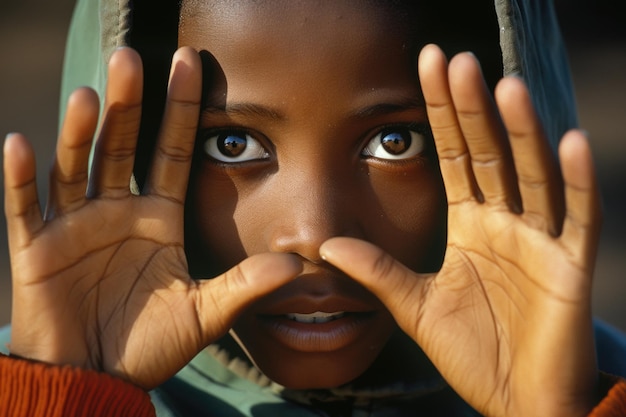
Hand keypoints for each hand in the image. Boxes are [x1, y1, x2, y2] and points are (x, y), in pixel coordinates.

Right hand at [4, 47, 300, 389]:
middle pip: (121, 146)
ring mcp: (76, 226)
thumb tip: (297, 267)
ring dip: (80, 133)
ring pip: (76, 167)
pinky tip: (22, 144)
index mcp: (159, 217)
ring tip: (91, 96)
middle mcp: (118, 211)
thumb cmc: (151, 345)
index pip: (172, 151)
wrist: (99, 379)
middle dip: (127, 104)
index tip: (189, 63)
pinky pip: (26, 209)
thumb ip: (245, 285)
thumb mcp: (205, 313)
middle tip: (131, 58)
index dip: (180, 109)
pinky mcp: (38, 250)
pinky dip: (22, 179)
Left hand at [320, 44, 600, 416]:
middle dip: (471, 109)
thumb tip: (327, 245)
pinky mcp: (571, 266)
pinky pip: (578, 217)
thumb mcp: (414, 306)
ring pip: (532, 174)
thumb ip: (377, 273)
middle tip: (454, 60)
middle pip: (489, 154)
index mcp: (469, 226)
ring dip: (520, 130)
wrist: (514, 400)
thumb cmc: (472, 351)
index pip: (454, 158)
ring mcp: (540, 240)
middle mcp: (504, 223)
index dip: (441, 115)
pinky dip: (577, 182)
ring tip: (503, 85)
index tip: (426, 68)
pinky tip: (570, 141)